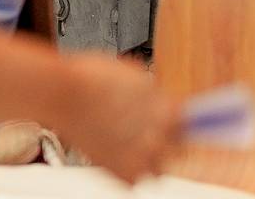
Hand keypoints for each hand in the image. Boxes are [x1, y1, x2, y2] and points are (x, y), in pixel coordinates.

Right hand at [45, 54, 180, 182]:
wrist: (60, 93)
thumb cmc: (90, 79)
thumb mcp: (134, 74)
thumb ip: (155, 95)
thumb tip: (162, 100)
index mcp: (170, 113)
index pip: (195, 125)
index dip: (182, 122)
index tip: (179, 123)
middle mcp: (161, 139)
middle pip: (180, 149)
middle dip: (167, 140)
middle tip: (148, 132)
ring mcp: (142, 159)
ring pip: (159, 169)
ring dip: (149, 159)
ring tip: (129, 145)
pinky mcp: (123, 174)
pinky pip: (134, 179)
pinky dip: (124, 169)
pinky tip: (113, 152)